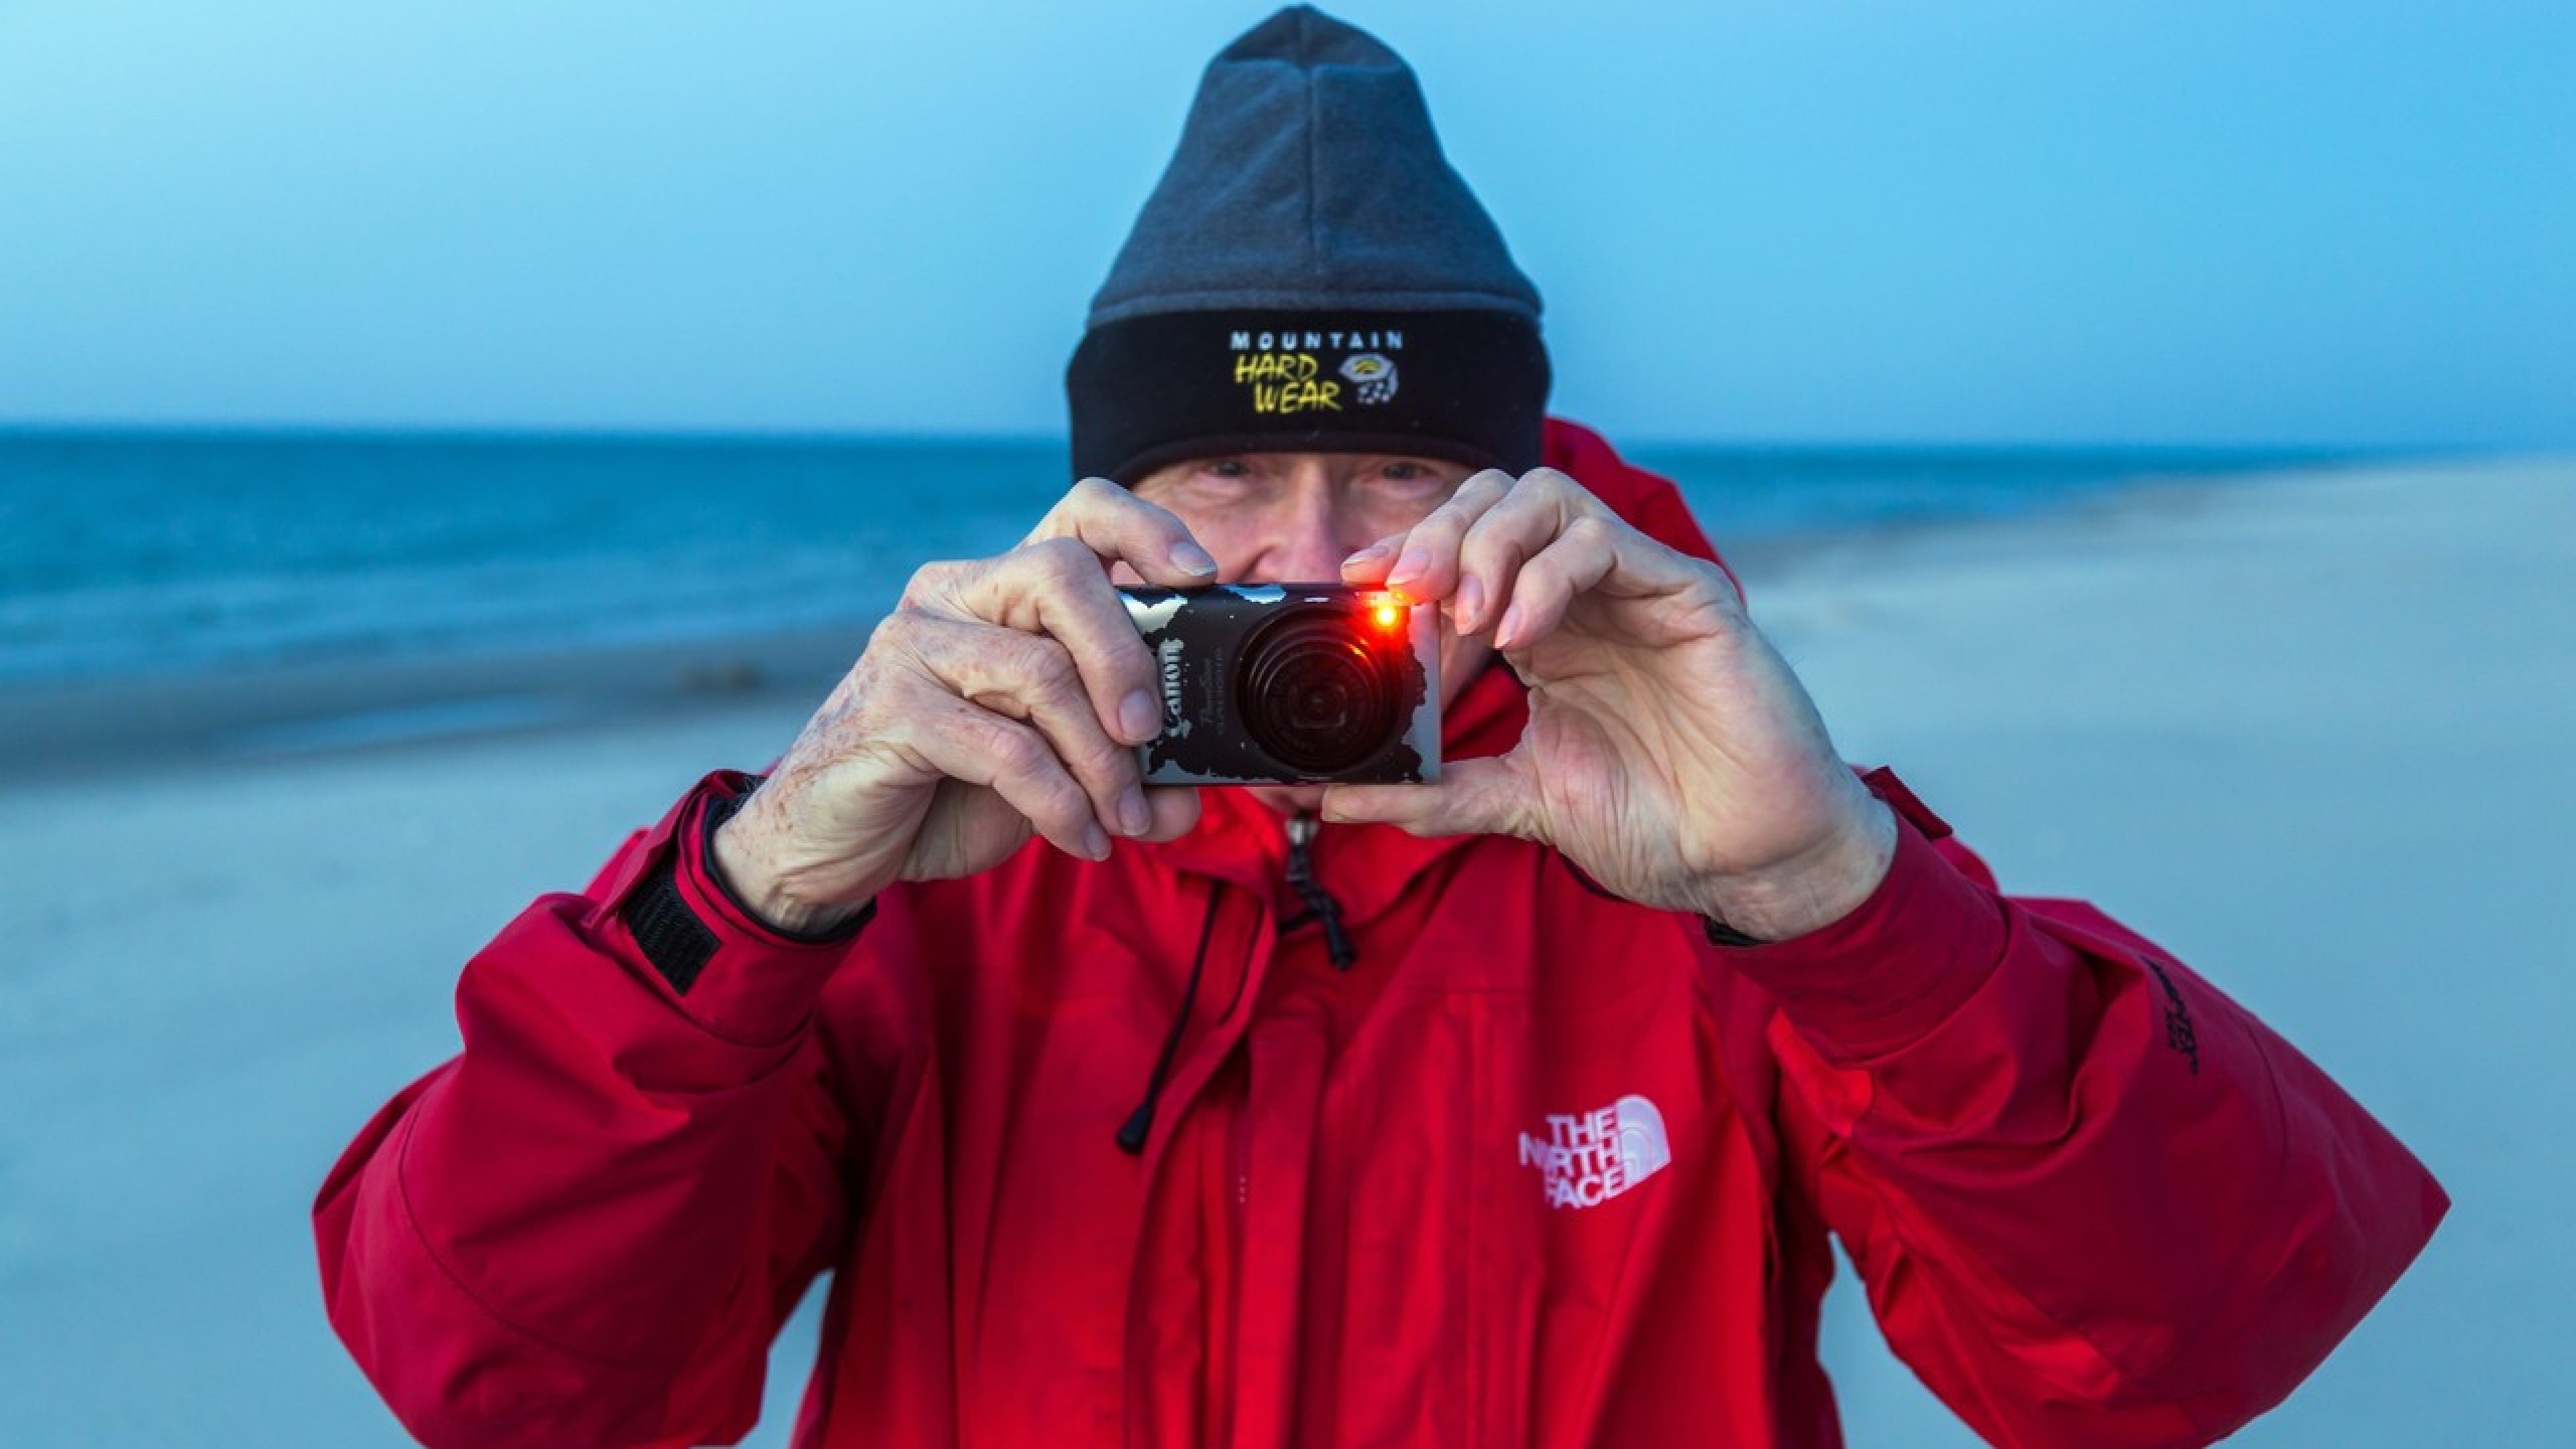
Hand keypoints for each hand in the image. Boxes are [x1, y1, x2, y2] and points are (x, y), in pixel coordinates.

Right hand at [711, 480, 1215, 932]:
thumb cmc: (945, 790)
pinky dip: (1060, 802)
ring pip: (1041, 671)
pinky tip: (1080, 840)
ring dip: (1102, 761)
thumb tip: (1192, 792)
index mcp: (999, 591)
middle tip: (1151, 733)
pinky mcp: (893, 705)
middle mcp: (954, 596)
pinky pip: (1006, 747)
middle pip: (1063, 574)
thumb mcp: (1049, 771)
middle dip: (1126, 657)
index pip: (1078, 514)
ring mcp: (915, 644)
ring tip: (1123, 819)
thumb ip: (1120, 767)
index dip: (1145, 528)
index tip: (1198, 575)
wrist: (831, 846)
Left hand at [1322, 468, 1896, 941]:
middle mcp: (1583, 596)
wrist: (1748, 860)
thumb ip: (1432, 793)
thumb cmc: (1654, 823)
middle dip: (1436, 532)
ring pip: (1546, 498)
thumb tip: (1332, 800)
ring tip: (1464, 618)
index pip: (1462, 550)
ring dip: (1486, 545)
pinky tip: (1521, 634)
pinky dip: (1548, 574)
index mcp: (1542, 630)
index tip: (1355, 584)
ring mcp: (1636, 587)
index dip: (1405, 552)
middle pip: (1495, 500)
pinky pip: (1606, 542)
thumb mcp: (1519, 803)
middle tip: (1401, 587)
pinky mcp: (1687, 594)